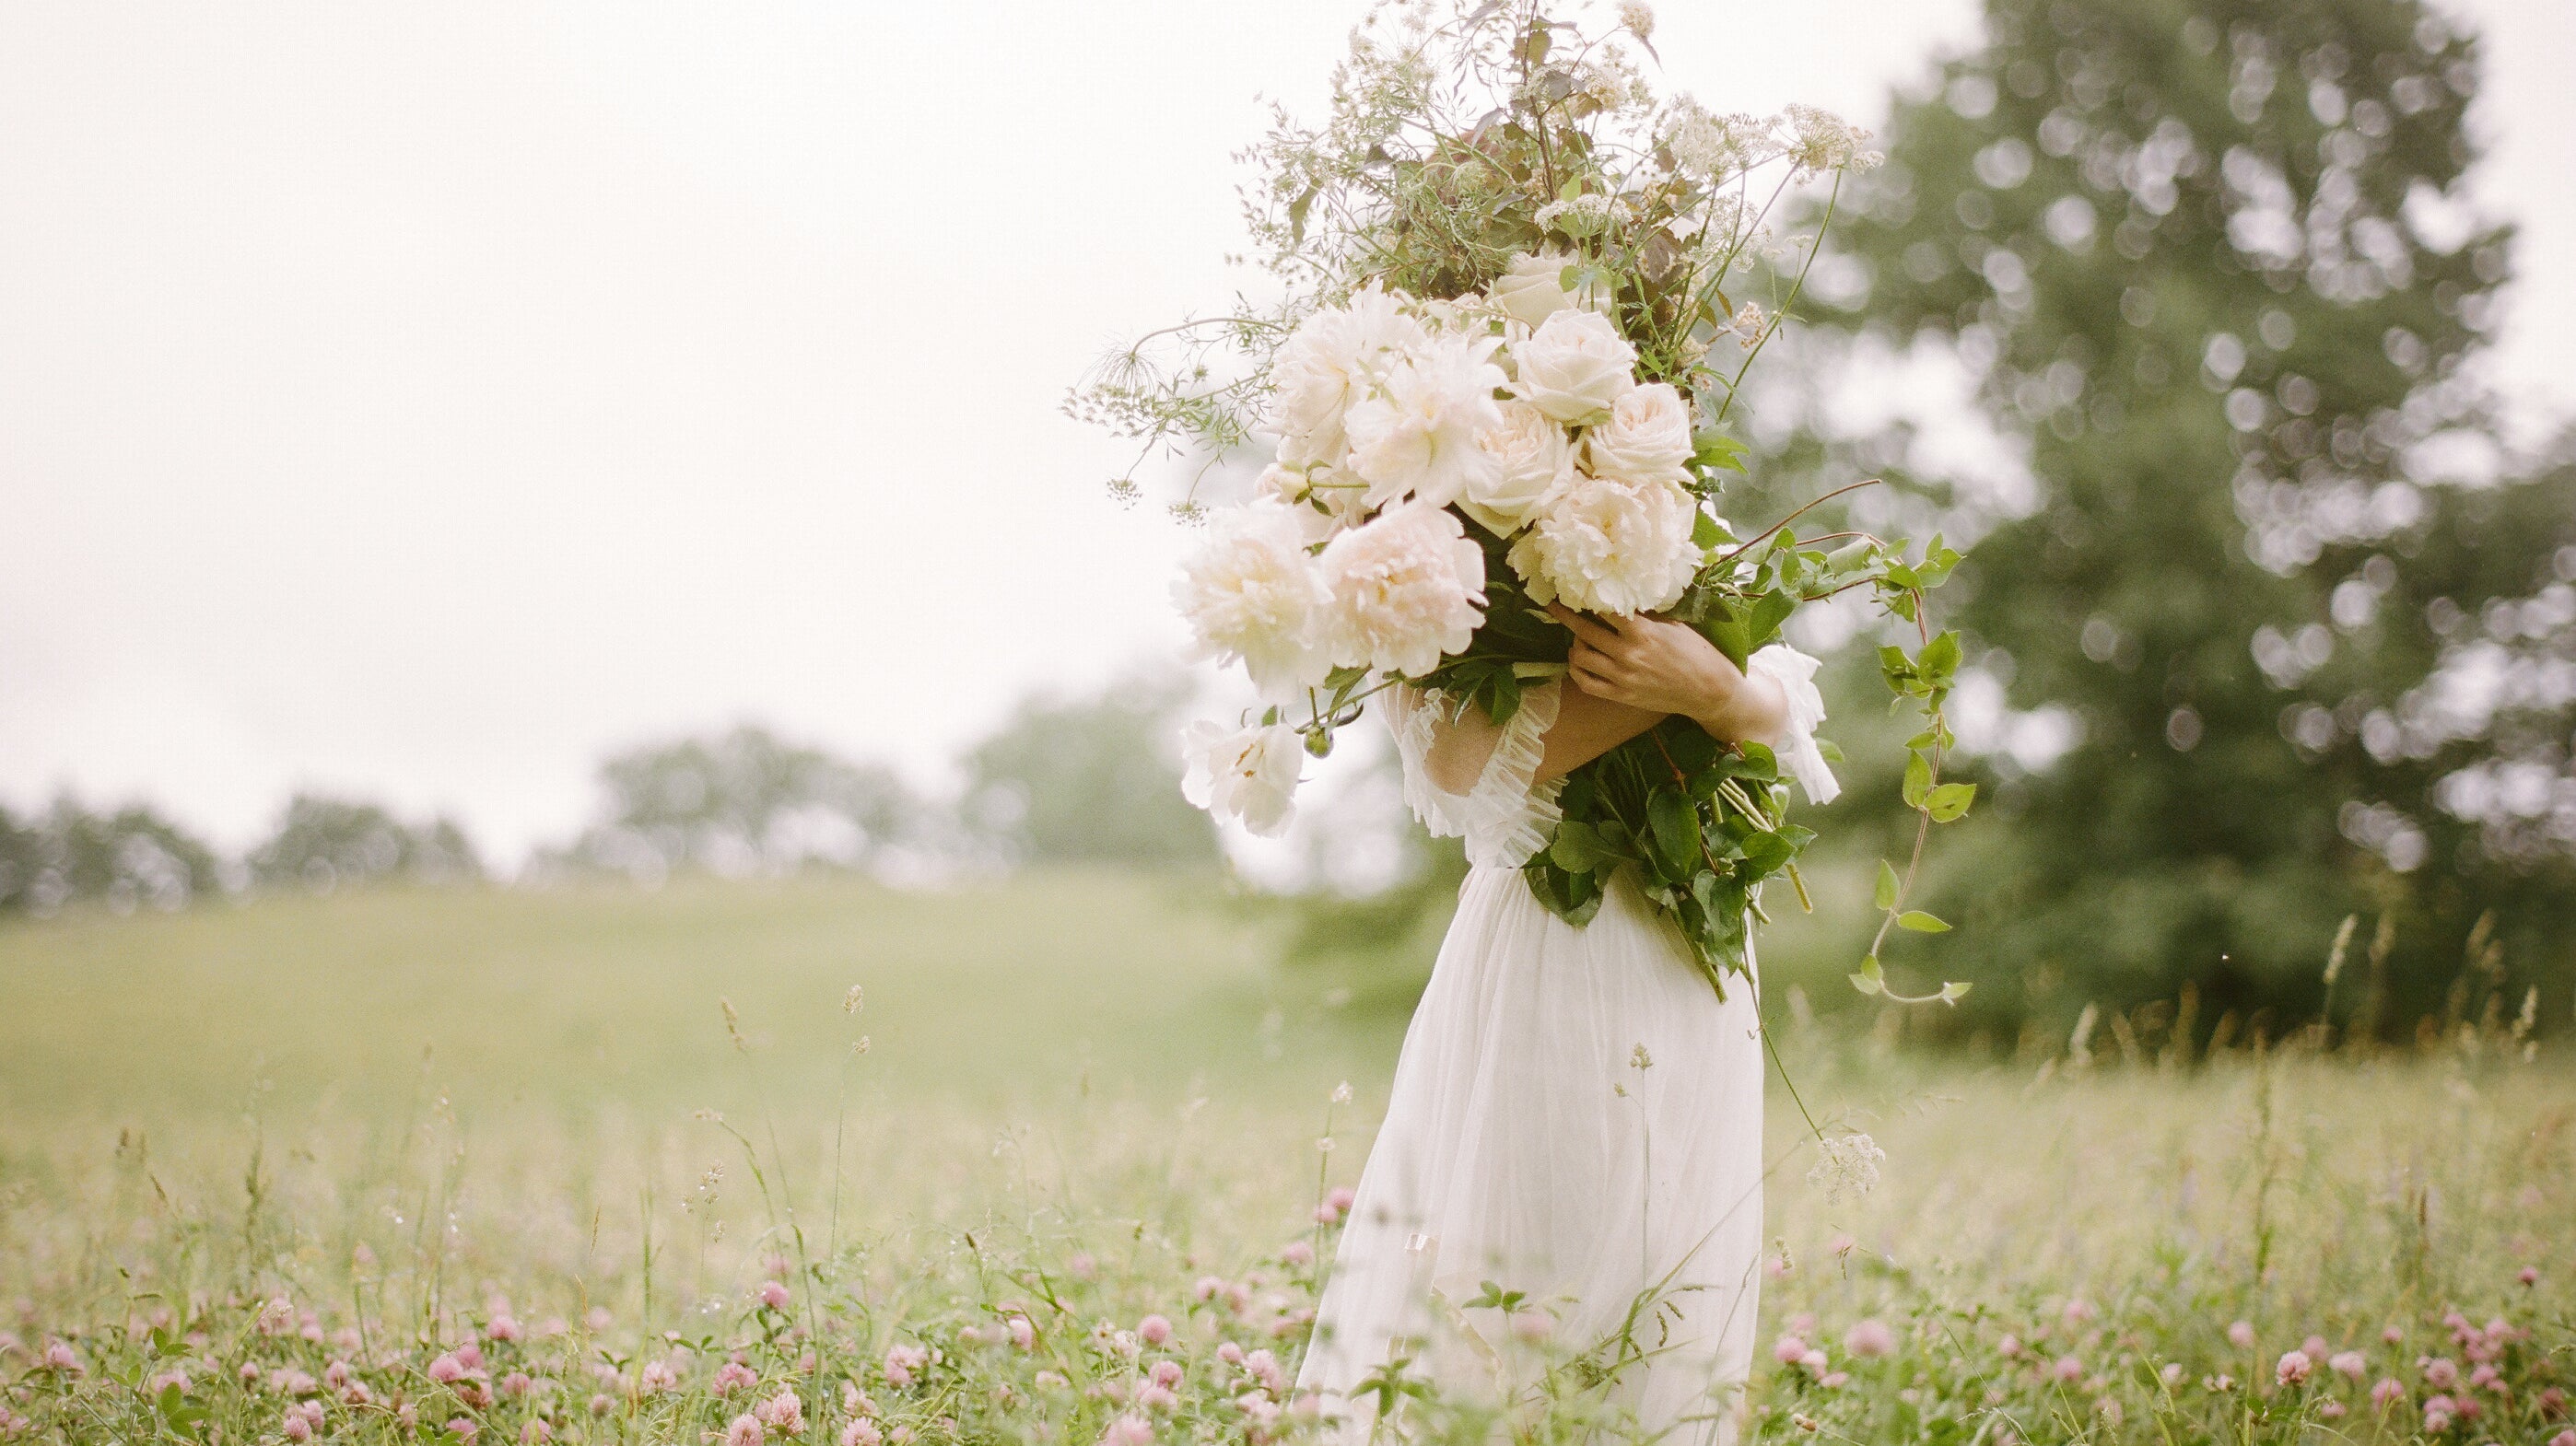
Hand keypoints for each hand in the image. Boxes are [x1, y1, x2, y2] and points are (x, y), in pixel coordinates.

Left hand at [1551, 603, 1787, 743]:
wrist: (1708, 690)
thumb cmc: (1695, 652)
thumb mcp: (1672, 624)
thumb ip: (1644, 615)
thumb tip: (1619, 599)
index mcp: (1642, 632)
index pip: (1603, 610)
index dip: (1586, 598)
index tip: (1574, 589)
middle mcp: (1628, 654)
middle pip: (1584, 631)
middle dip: (1565, 616)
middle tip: (1553, 606)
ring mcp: (1622, 677)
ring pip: (1580, 658)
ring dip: (1574, 645)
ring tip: (1578, 639)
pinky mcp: (1621, 696)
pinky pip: (1586, 684)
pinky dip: (1577, 672)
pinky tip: (1579, 662)